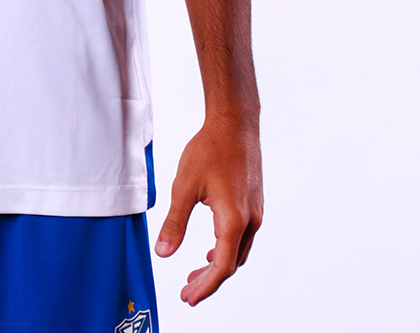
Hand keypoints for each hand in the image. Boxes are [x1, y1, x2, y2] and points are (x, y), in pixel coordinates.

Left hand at [154, 116, 262, 304]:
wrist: (235, 123)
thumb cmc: (210, 149)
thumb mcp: (184, 186)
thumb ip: (174, 222)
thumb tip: (164, 253)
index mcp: (233, 220)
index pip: (221, 267)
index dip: (205, 287)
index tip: (188, 297)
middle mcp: (250, 220)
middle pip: (231, 263)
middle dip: (208, 280)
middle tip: (187, 291)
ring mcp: (255, 212)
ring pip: (238, 251)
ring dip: (217, 265)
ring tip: (195, 272)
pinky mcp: (254, 203)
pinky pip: (242, 237)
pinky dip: (225, 249)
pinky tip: (210, 247)